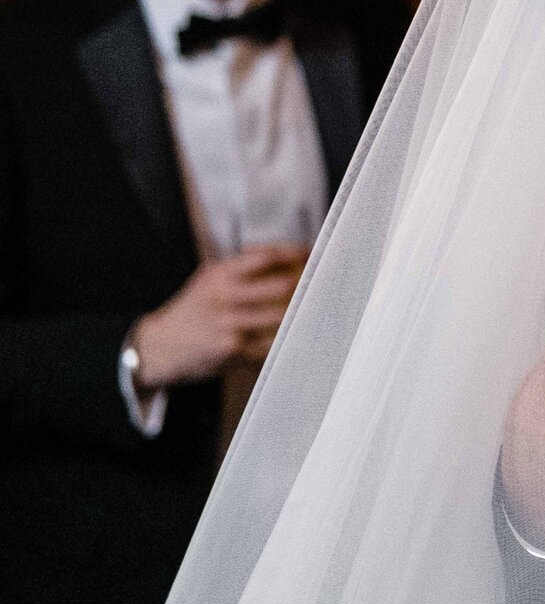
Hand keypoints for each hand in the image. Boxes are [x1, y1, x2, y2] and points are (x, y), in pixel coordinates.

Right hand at [130, 244, 309, 387]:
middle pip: (281, 287)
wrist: (157, 347)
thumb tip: (293, 254)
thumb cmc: (194, 310)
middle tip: (329, 285)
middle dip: (307, 286)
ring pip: (281, 318)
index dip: (296, 255)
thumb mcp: (209, 280)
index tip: (315, 256)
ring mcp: (227, 324)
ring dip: (302, 315)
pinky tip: (303, 338)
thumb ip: (244, 267)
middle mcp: (223, 296)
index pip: (267, 257)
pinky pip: (270, 345)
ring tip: (323, 311)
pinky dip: (287, 342)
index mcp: (219, 275)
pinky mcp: (231, 349)